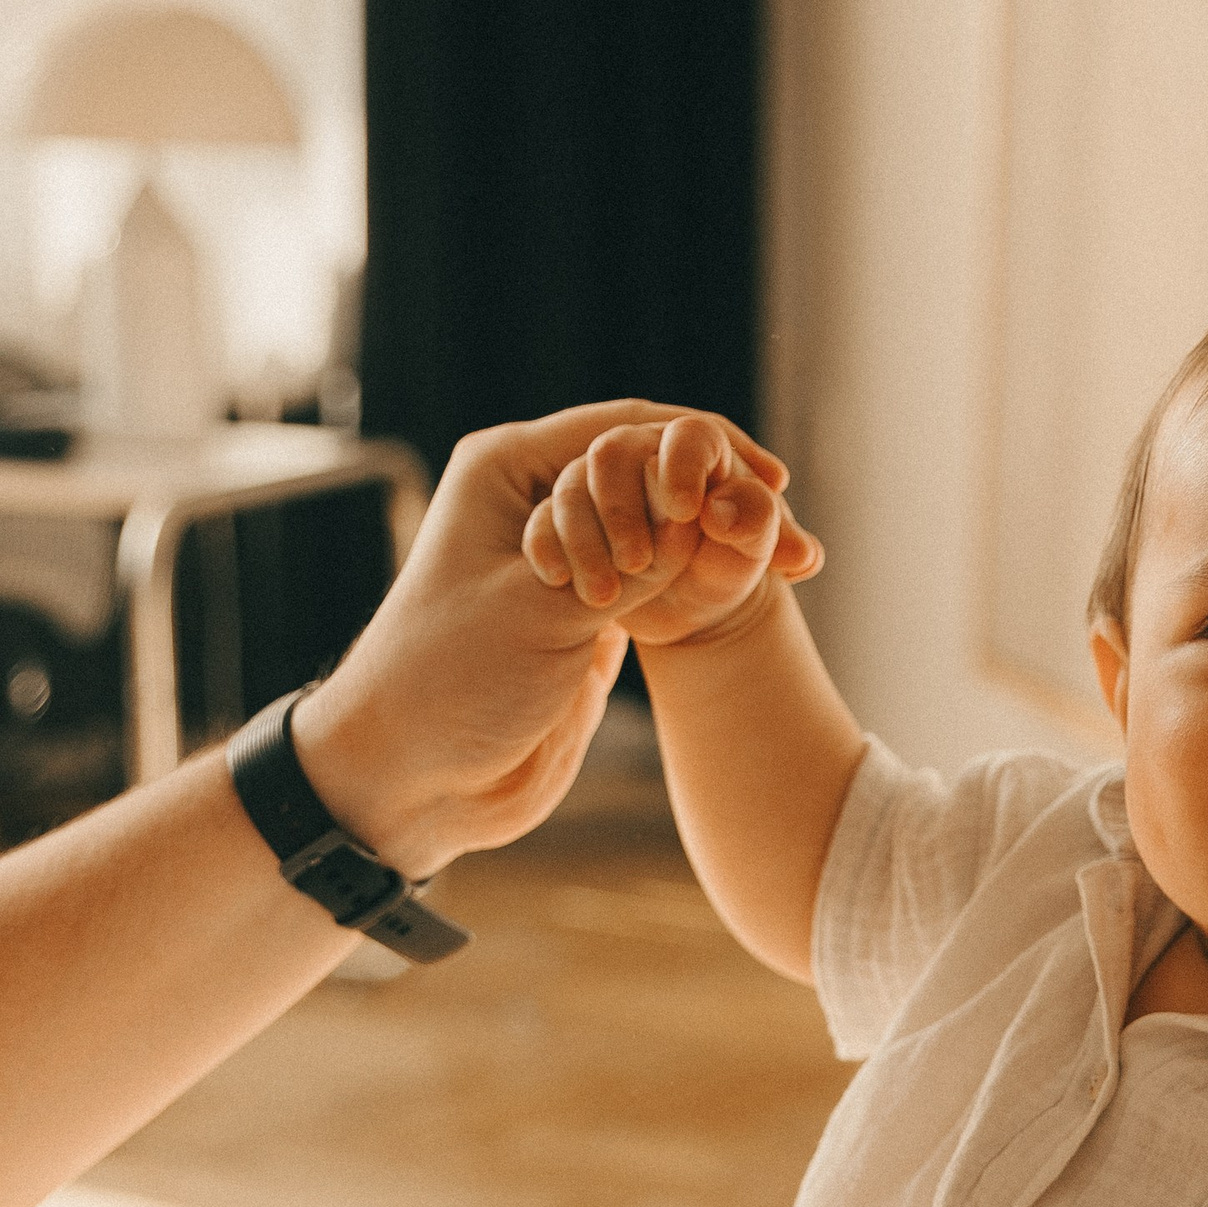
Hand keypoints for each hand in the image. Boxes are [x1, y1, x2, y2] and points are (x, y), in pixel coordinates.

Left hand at [284, 399, 800, 875]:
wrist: (416, 776)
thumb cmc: (448, 679)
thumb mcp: (540, 608)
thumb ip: (628, 566)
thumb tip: (707, 532)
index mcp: (507, 469)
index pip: (623, 430)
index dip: (703, 447)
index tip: (770, 481)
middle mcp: (538, 501)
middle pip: (651, 473)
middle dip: (722, 498)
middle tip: (790, 541)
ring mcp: (567, 557)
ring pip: (662, 528)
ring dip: (723, 542)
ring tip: (791, 561)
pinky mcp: (587, 612)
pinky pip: (659, 582)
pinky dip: (706, 583)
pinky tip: (762, 586)